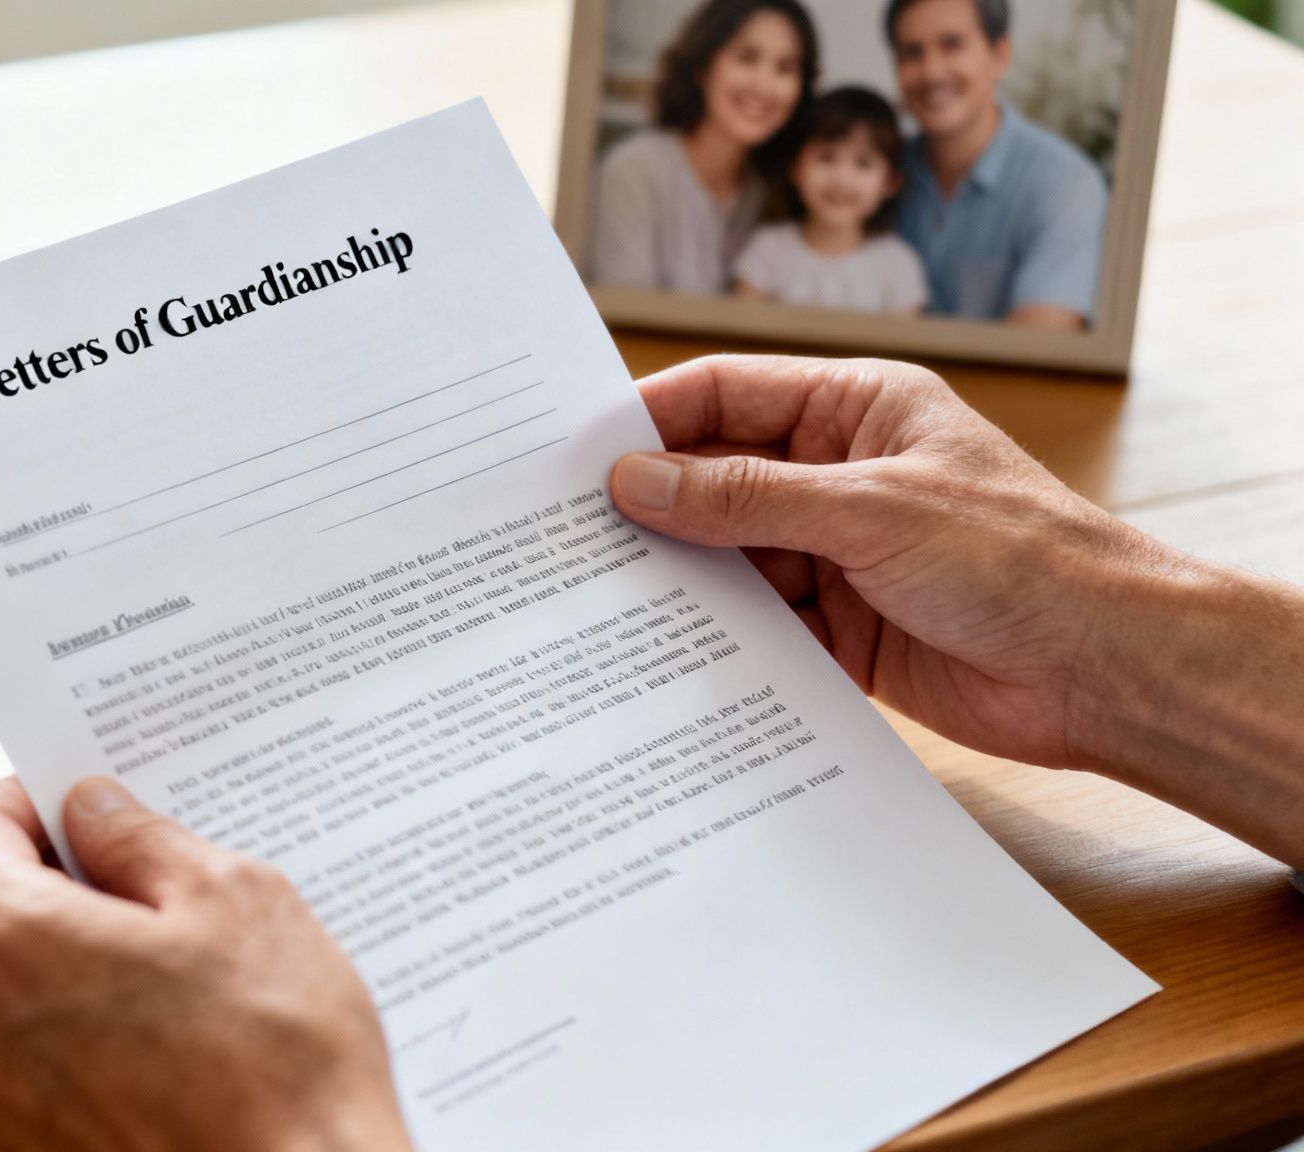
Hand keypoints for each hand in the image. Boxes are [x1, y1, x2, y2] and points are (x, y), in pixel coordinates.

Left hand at [0, 777, 413, 1151]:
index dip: (20, 801)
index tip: (77, 800)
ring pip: (1, 991)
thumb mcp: (230, 899)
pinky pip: (29, 1060)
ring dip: (62, 957)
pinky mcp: (25, 1149)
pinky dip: (75, 1028)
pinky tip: (164, 1029)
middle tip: (138, 872)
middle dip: (44, 878)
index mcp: (5, 941)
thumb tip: (92, 811)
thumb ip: (140, 839)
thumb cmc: (276, 1057)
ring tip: (168, 957)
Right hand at [606, 354, 1167, 771]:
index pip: (731, 393)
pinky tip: (661, 648)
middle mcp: (839, 474)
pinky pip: (752, 623)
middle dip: (652, 501)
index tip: (580, 450)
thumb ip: (746, 498)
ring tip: (599, 593)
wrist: (1106, 670)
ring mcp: (835, 553)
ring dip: (676, 574)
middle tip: (569, 530)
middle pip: (716, 475)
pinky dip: (712, 635)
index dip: (654, 414)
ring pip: (726, 553)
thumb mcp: (870, 510)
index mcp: (858, 409)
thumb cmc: (1022, 558)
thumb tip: (637, 480)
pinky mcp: (836, 629)